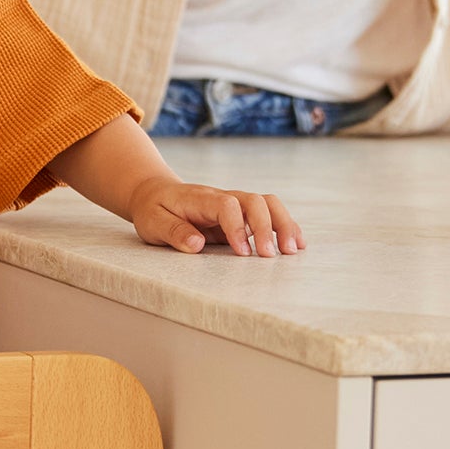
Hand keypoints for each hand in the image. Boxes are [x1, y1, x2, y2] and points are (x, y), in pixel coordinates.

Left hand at [131, 180, 303, 257]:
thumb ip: (173, 232)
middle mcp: (223, 198)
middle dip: (268, 226)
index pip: (227, 206)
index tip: (243, 253)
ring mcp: (235, 205)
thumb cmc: (154, 209)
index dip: (238, 228)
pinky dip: (285, 227)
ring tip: (293, 250)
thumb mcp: (153, 222)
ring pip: (268, 205)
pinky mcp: (241, 215)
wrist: (156, 193)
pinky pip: (269, 215)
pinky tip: (296, 244)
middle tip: (273, 256)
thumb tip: (197, 245)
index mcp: (201, 199)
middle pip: (255, 201)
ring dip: (283, 225)